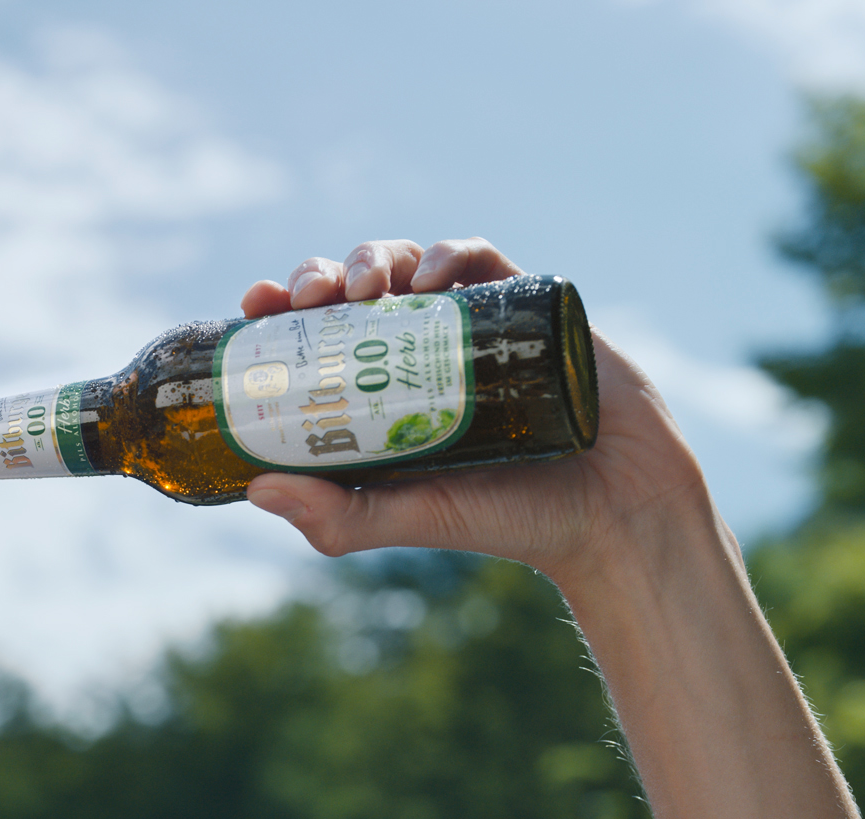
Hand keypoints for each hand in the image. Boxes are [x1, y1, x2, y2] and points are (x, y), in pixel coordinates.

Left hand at [239, 238, 711, 582]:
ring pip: (405, 263)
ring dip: (370, 256)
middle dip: (318, 277)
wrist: (612, 510)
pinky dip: (446, 253)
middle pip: (351, 292)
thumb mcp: (410, 518)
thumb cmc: (509, 519)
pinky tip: (428, 274)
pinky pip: (478, 259)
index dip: (280, 314)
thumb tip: (257, 490)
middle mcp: (419, 350)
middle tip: (303, 296)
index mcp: (380, 392)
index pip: (316, 338)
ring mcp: (470, 322)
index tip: (252, 308)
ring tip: (359, 284)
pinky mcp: (523, 304)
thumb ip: (339, 518)